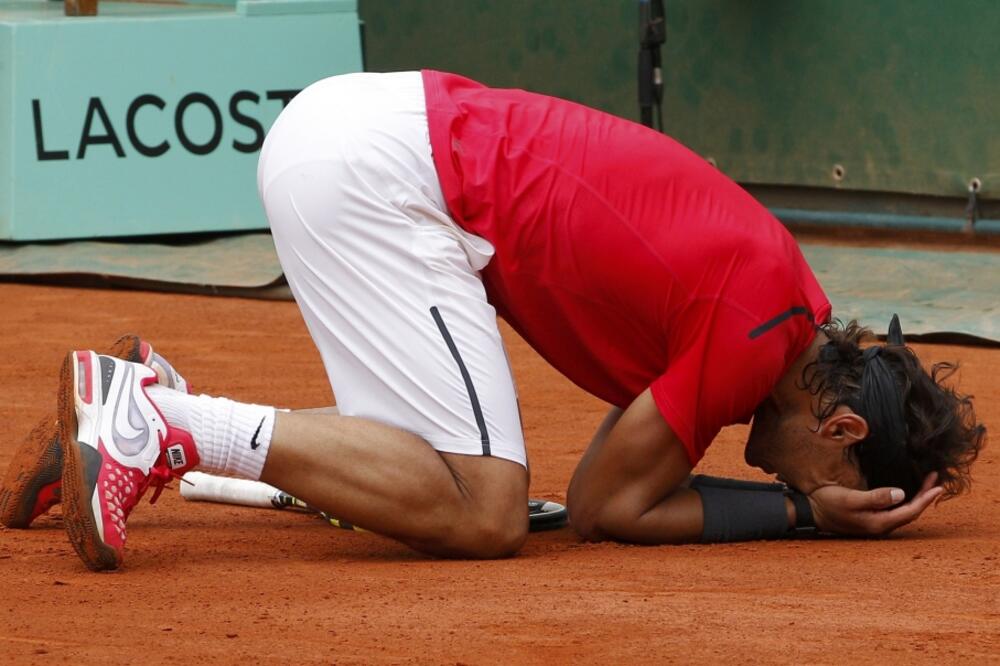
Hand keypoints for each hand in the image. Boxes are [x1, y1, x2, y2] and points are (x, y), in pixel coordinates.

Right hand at [807, 472, 942, 536]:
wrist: (810, 512)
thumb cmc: (828, 503)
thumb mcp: (850, 498)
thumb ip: (876, 497)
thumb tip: (901, 494)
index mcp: (878, 522)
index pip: (910, 512)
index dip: (926, 500)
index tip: (938, 486)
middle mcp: (880, 525)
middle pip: (910, 512)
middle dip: (925, 497)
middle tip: (935, 479)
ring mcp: (876, 523)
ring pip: (904, 512)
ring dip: (917, 498)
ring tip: (926, 483)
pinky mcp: (871, 517)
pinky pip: (895, 510)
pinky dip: (906, 500)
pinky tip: (906, 492)